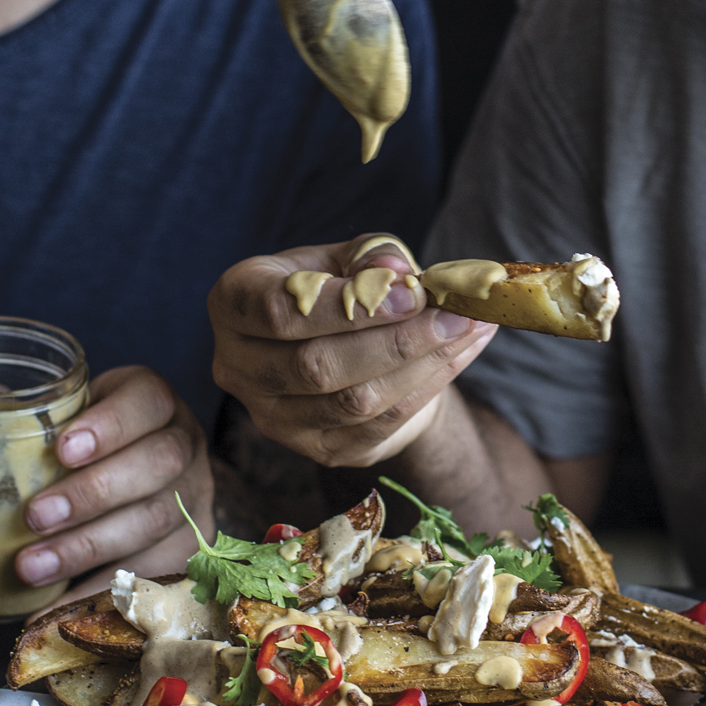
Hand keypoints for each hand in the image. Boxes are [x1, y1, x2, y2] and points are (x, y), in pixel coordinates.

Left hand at [16, 365, 212, 598]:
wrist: (139, 480)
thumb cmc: (89, 445)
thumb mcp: (70, 413)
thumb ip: (25, 408)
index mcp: (155, 402)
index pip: (147, 401)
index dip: (110, 424)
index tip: (62, 450)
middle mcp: (184, 444)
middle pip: (157, 464)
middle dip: (93, 492)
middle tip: (35, 517)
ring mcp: (193, 496)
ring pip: (155, 520)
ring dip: (88, 547)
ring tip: (31, 566)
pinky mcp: (189, 544)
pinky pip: (157, 571)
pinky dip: (103, 590)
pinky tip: (57, 605)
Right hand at [208, 234, 498, 467]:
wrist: (344, 344)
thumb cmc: (339, 287)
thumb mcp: (347, 255)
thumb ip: (371, 256)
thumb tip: (397, 271)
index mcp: (234, 302)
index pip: (278, 311)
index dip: (347, 306)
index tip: (414, 292)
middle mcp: (238, 366)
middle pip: (317, 365)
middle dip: (398, 341)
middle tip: (458, 314)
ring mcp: (273, 418)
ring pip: (353, 402)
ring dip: (423, 366)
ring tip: (471, 328)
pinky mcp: (317, 449)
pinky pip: (379, 426)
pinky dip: (428, 388)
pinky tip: (461, 354)